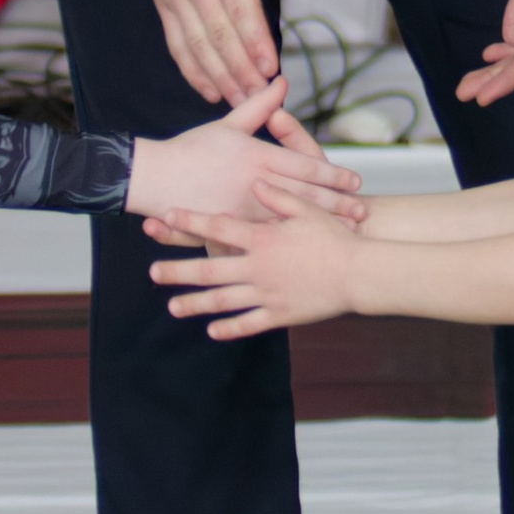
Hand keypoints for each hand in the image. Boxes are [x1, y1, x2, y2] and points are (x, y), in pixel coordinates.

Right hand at [124, 75, 366, 236]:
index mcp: (257, 156)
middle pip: (304, 196)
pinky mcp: (230, 230)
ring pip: (290, 220)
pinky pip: (263, 238)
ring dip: (319, 225)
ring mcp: (243, 209)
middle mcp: (255, 183)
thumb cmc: (191, 149)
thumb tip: (282, 80)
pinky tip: (305, 249)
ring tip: (344, 233)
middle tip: (363, 212)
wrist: (152, 177)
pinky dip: (288, 242)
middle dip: (336, 204)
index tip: (355, 182)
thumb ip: (259, 106)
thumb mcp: (228, 124)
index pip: (304, 166)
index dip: (332, 175)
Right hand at [135, 0, 326, 103]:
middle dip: (239, 70)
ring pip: (194, 44)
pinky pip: (176, 42)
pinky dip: (191, 70)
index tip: (270, 69)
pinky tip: (209, 90)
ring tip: (240, 102)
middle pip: (215, 33)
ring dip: (218, 77)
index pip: (238, 6)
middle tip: (262, 98)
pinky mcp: (163, 1)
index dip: (254, 40)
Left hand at [148, 213, 358, 339]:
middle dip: (179, 271)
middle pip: (210, 270)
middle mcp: (259, 267)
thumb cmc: (336, 237)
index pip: (219, 228)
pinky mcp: (280, 314)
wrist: (360, 274)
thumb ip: (279, 196)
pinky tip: (211, 331)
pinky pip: (249, 323)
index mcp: (263, 238)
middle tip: (153, 272)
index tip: (167, 217)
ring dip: (195, 304)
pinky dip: (229, 328)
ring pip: (223, 300)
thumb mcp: (308, 209)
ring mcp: (268, 293)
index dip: (191, 222)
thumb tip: (255, 182)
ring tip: (172, 307)